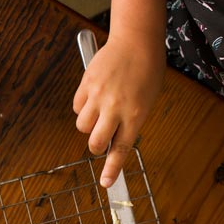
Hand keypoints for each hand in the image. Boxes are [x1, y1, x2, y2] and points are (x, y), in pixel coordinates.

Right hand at [73, 34, 163, 186]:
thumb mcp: (146, 100)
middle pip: (94, 141)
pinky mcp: (86, 84)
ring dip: (88, 124)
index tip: (105, 183)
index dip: (112, 169)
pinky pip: (77, 106)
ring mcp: (98, 96)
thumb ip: (130, 120)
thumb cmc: (147, 70)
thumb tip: (113, 138)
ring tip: (98, 111)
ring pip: (81, 125)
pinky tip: (93, 96)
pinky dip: (82, 107)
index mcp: (135, 114)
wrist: (136, 40)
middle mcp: (115, 108)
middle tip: (100, 137)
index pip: (120, 148)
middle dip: (95, 145)